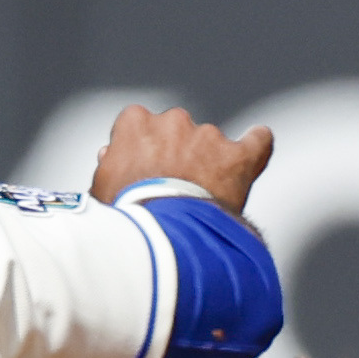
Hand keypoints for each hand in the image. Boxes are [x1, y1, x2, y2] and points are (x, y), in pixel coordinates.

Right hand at [89, 103, 273, 214]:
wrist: (161, 236)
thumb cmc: (125, 215)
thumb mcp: (102, 190)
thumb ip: (109, 166)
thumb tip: (110, 155)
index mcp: (135, 123)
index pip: (138, 126)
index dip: (141, 151)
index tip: (142, 172)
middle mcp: (172, 121)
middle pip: (175, 132)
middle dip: (175, 154)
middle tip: (171, 189)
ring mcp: (207, 136)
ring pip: (210, 144)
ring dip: (207, 162)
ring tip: (201, 199)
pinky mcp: (237, 157)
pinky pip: (256, 143)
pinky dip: (256, 146)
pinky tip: (256, 148)